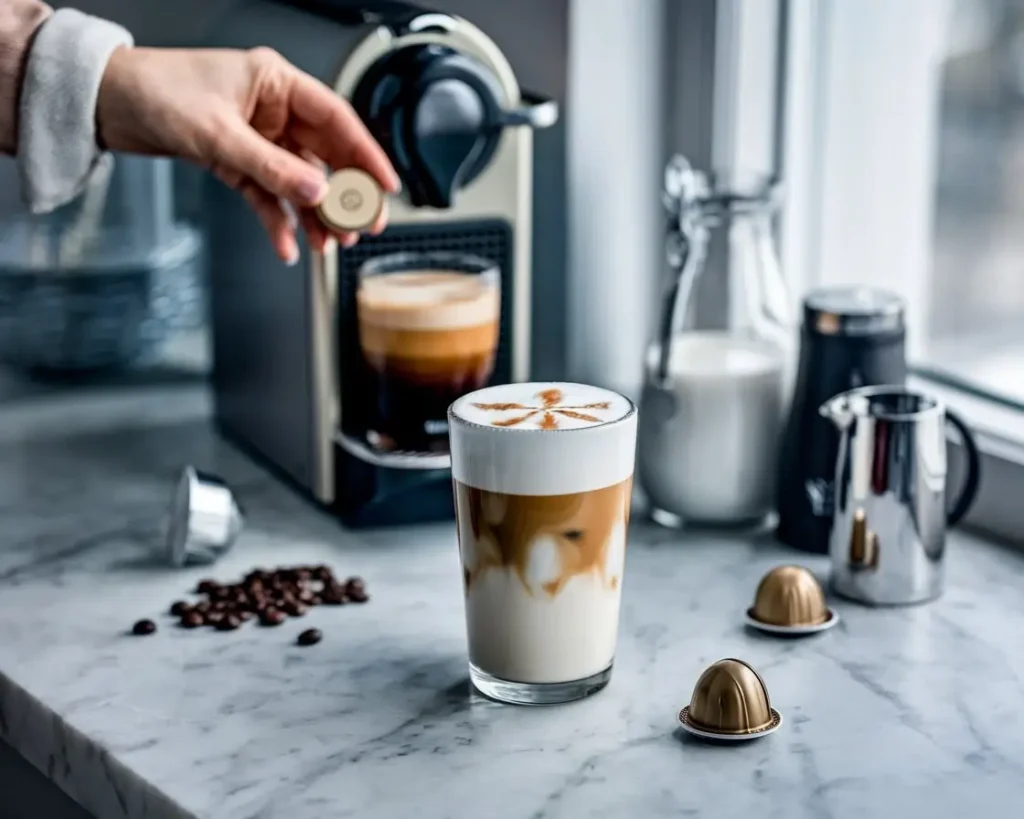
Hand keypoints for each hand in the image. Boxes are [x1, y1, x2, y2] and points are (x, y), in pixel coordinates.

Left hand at [96, 46, 399, 263]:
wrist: (104, 102)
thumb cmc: (155, 92)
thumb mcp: (219, 134)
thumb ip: (272, 167)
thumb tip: (316, 191)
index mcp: (276, 83)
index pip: (338, 120)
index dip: (367, 155)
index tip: (387, 186)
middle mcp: (271, 110)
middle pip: (325, 156)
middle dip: (345, 195)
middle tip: (364, 225)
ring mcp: (256, 139)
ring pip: (300, 182)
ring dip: (315, 216)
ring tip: (330, 243)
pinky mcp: (237, 163)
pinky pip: (268, 197)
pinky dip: (278, 222)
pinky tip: (288, 245)